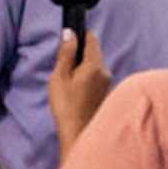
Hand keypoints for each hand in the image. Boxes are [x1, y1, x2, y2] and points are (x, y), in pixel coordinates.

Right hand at [48, 29, 112, 148]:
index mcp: (95, 65)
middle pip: (94, 52)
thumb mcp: (59, 77)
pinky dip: (87, 80)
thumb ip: (66, 53)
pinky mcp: (106, 94)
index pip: (91, 38)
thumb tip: (69, 33)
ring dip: (83, 68)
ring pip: (95, 66)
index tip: (68, 44)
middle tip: (64, 70)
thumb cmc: (66, 107)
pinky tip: (76, 94)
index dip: (79, 36)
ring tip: (69, 85)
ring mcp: (108, 83)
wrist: (79, 135)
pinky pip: (97, 78)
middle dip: (80, 55)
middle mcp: (106, 71)